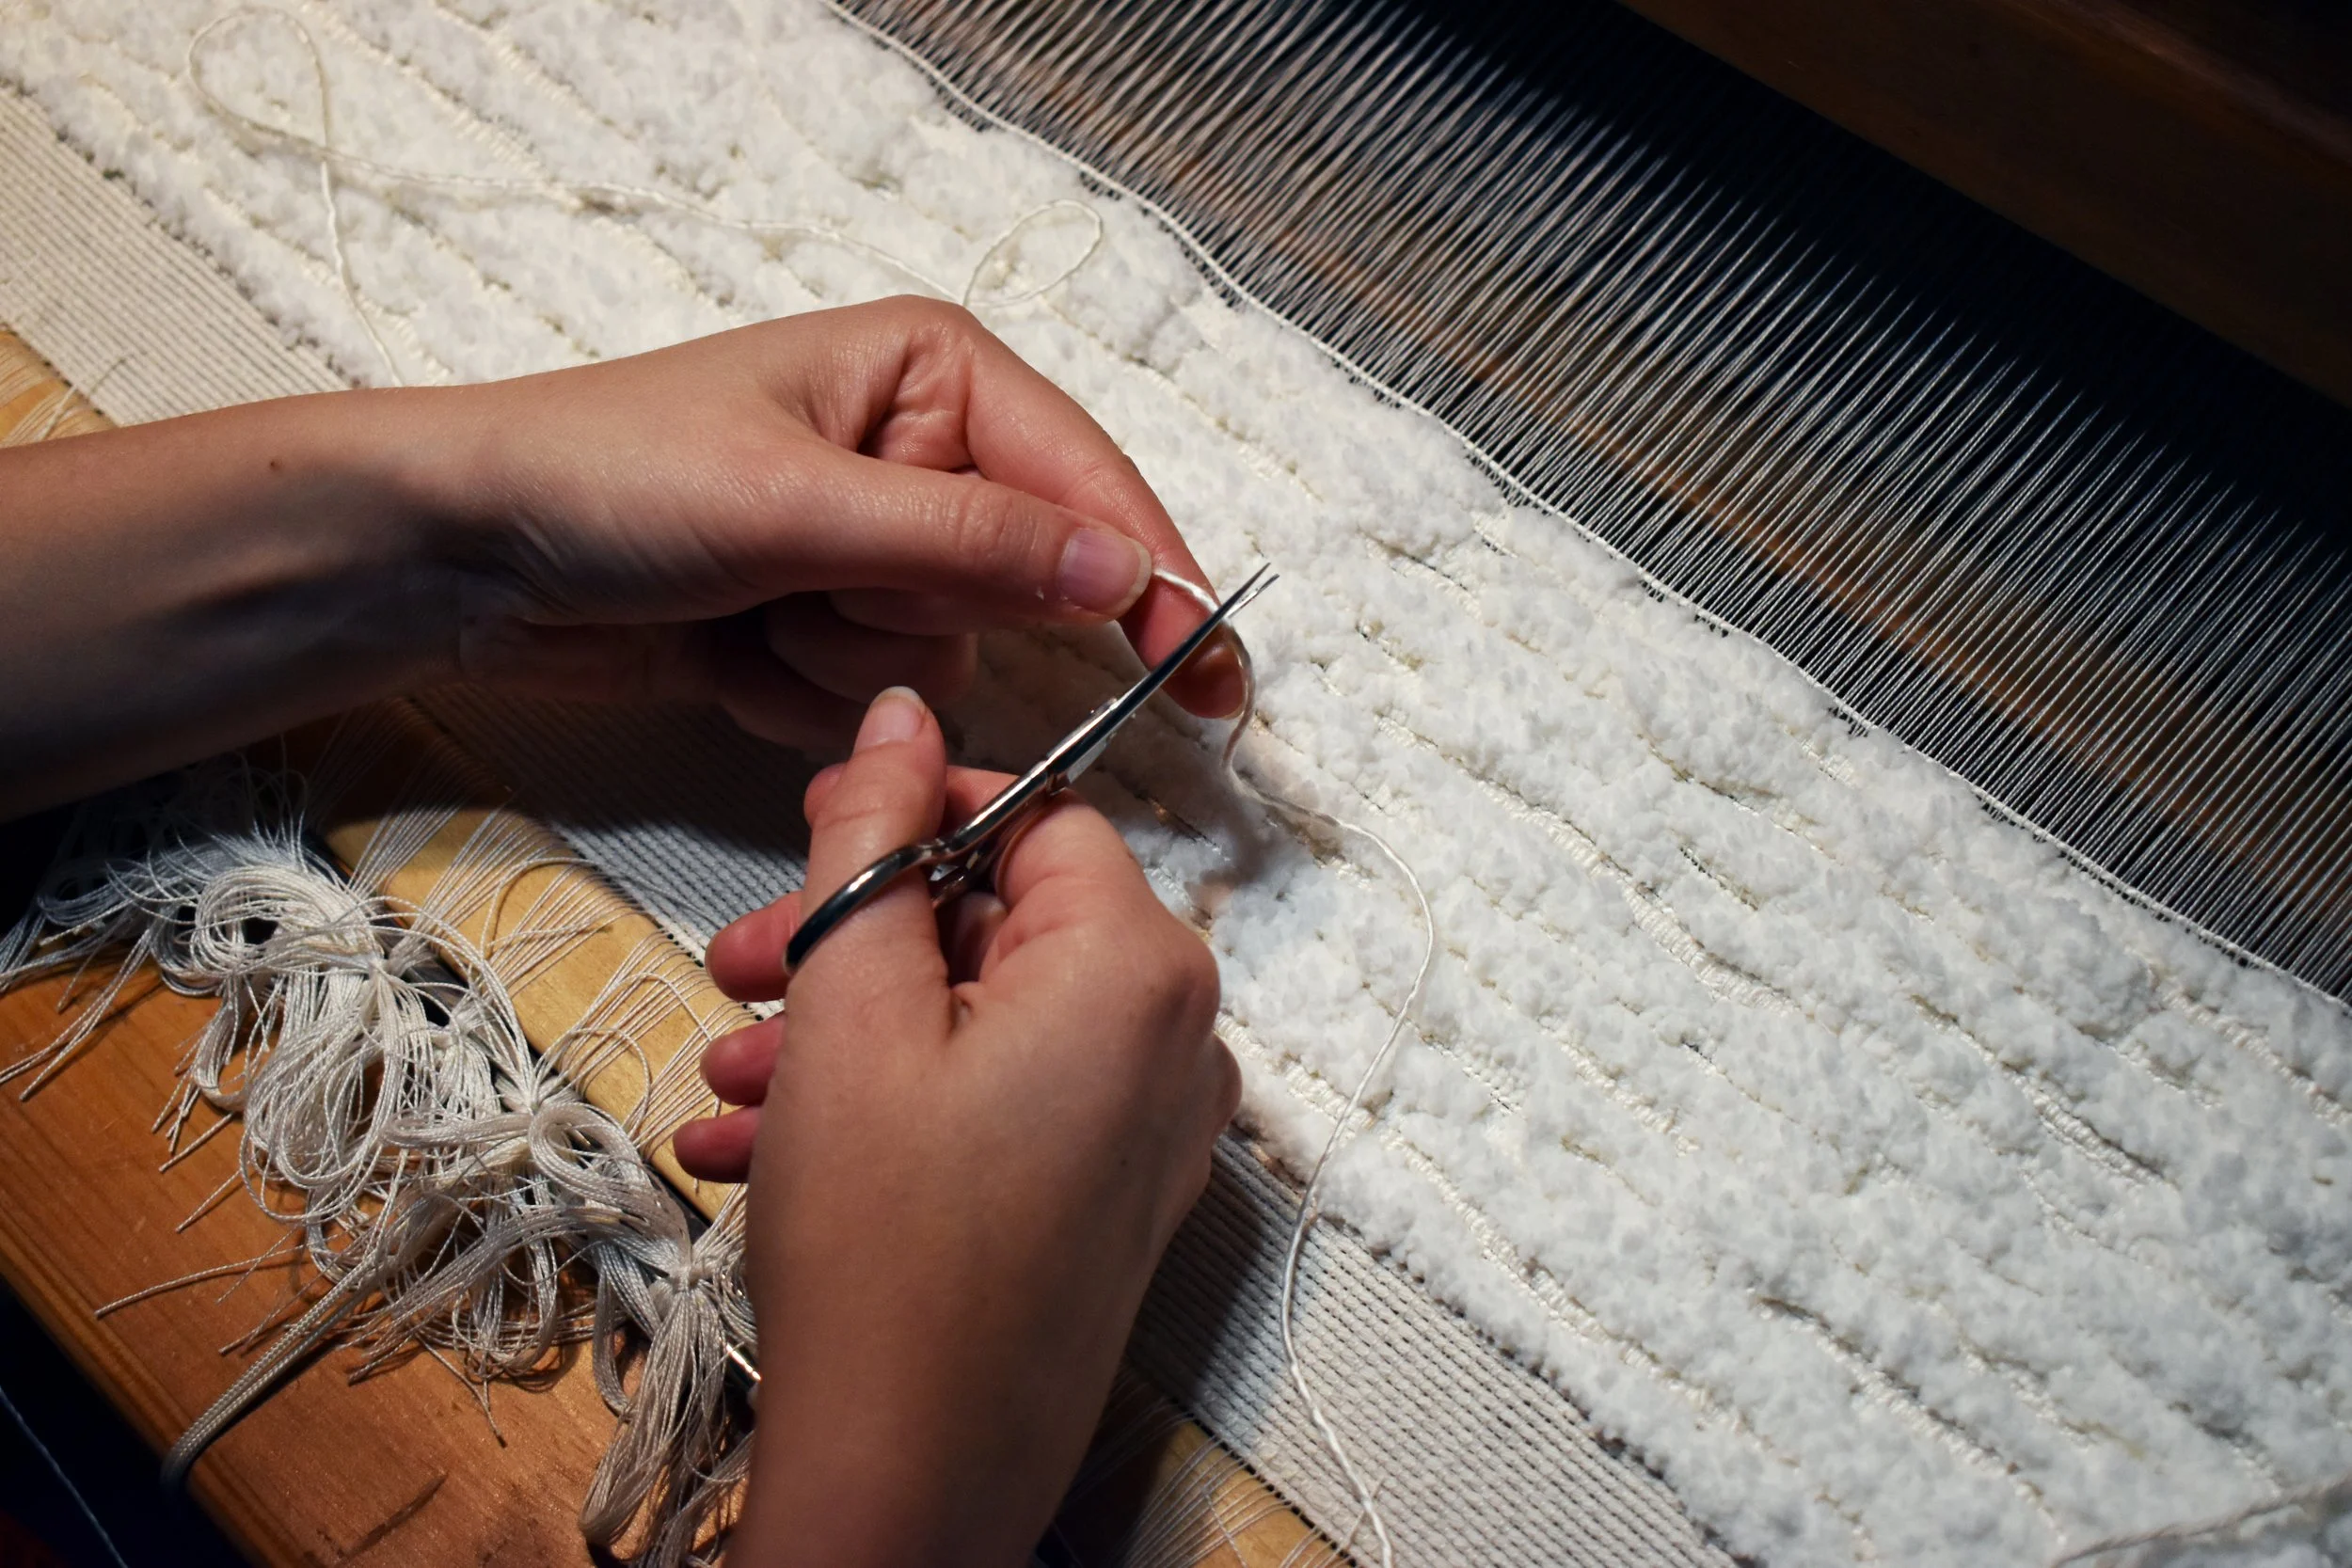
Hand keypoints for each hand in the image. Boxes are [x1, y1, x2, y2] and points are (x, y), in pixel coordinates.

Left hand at [0, 297, 1239, 817]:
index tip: (1207, 676)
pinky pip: (871, 703)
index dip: (1147, 581)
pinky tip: (722, 648)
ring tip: (738, 608)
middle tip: (804, 595)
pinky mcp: (818, 624)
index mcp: (934, 375)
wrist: (453, 556)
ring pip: (938, 663)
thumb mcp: (801, 503)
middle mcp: (918, 455)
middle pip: (1011, 591)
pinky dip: (795, 696)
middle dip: (904, 617)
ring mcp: (866, 548)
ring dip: (835, 662)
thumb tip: (1127, 571)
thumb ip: (975, 542)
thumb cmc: (611, 481)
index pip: (1086, 486)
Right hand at [672, 688, 1236, 1564]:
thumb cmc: (882, 1242)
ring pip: (984, 1026)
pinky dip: (891, 1110)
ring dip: (846, 1036)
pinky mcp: (1110, 1203)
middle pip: (1005, 926)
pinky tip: (757, 1147)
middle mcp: (1175, 1040)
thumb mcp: (850, 1005)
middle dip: (855, 943)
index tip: (817, 831)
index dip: (915, 813)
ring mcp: (1150, 1131)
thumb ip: (874, 838)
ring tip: (727, 1078)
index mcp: (1139, 966)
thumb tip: (904, 712)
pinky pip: (1002, 1110)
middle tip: (738, 968)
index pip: (1040, 817)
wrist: (912, 1478)